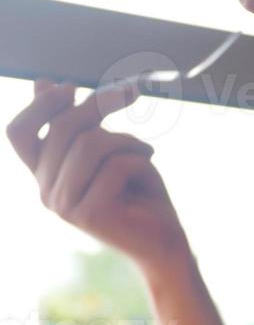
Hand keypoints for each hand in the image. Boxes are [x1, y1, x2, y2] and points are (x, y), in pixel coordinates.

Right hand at [6, 80, 190, 274]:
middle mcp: (47, 192)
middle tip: (130, 92)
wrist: (164, 242)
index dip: (41, 105)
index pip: (19, 132)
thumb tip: (42, 82)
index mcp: (44, 175)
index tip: (71, 87)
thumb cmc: (139, 192)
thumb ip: (77, 124)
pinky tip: (149, 170)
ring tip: (144, 151)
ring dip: (126, 139)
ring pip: (90, 144)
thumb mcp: (106, 150)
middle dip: (99, 103)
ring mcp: (65, 206)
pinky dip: (139, 160)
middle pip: (62, 129)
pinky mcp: (90, 214)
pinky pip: (115, 166)